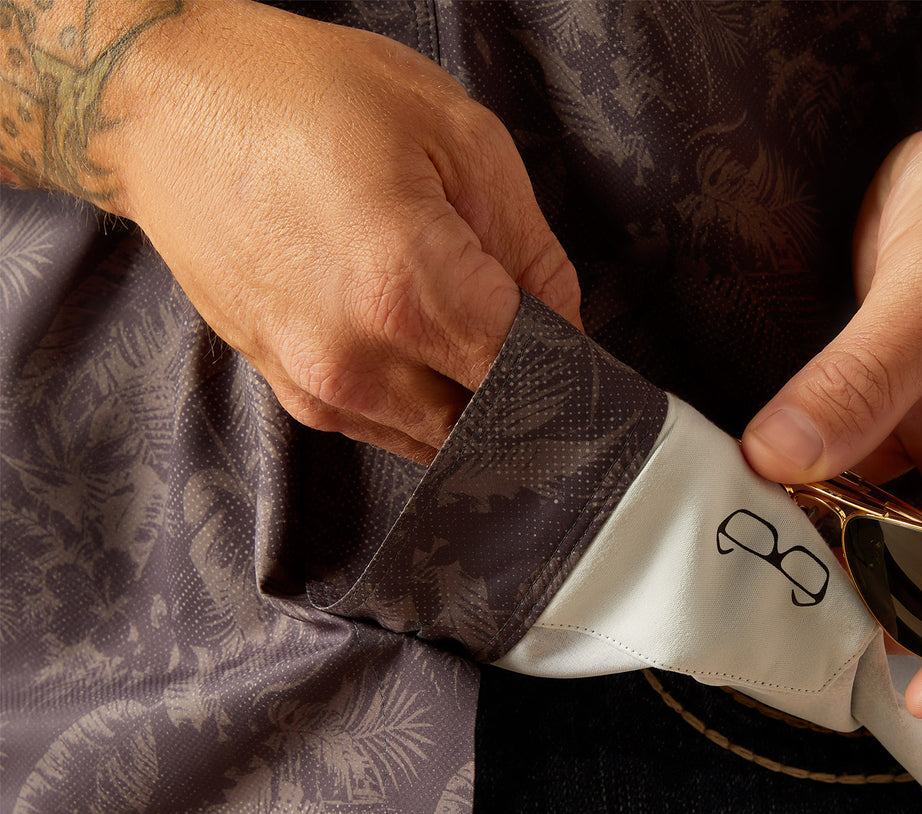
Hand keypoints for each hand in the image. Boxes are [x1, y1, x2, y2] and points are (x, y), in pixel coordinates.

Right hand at [105, 0, 579, 462]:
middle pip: (491, 421)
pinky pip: (389, 428)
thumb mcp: (458, 138)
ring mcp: (321, 387)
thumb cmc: (304, 98)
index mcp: (409, 289)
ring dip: (471, 401)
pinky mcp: (295, 394)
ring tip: (463, 330)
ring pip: (441, 436)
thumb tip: (567, 331)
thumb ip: (532, 252)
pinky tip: (417, 345)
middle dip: (525, 391)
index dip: (570, 368)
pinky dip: (422, 403)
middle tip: (536, 344)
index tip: (581, 356)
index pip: (534, 377)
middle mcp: (361, 360)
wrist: (169, 108)